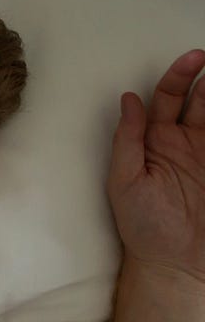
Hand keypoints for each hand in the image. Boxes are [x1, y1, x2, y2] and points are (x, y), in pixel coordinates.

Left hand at [108, 49, 204, 285]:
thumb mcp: (124, 181)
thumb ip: (127, 140)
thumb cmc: (143, 225)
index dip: (179, 75)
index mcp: (155, 140)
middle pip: (200, 97)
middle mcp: (184, 141)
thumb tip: (127, 99)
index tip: (194, 58)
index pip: (167, 97)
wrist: (175, 262)